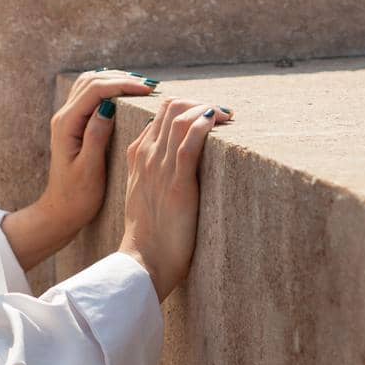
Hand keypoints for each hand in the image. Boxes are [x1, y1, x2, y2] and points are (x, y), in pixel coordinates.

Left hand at [42, 69, 158, 235]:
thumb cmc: (78, 196)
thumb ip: (97, 136)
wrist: (62, 210)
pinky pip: (90, 95)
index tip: (147, 90)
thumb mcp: (90, 169)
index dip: (122, 85)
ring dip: (114, 80)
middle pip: (92, 81)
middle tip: (150, 86)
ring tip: (140, 86)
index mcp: (67, 125)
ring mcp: (67, 119)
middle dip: (121, 79)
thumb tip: (108, 107)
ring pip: (89, 84)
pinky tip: (124, 93)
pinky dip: (108, 88)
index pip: (95, 91)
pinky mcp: (74, 124)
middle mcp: (64, 117)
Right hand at [119, 96, 233, 301]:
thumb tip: (178, 157)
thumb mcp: (145, 193)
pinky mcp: (177, 184)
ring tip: (227, 116)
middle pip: (171, 107)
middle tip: (222, 114)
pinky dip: (205, 125)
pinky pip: (190, 142)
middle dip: (199, 102)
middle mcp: (146, 156)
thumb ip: (154, 171)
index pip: (160, 113)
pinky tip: (218, 122)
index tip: (208, 114)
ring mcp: (160, 168)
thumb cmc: (149, 233)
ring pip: (181, 118)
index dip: (186, 106)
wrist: (142, 262)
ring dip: (207, 109)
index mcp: (137, 155)